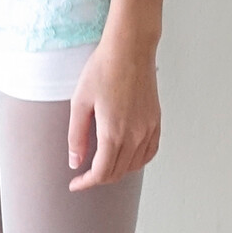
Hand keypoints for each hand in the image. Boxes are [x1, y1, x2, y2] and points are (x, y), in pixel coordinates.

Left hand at [66, 34, 160, 190]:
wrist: (130, 49)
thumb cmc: (103, 69)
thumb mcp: (80, 102)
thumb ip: (76, 136)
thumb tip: (75, 162)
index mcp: (113, 132)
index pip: (101, 173)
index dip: (86, 183)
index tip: (76, 183)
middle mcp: (135, 135)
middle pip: (118, 172)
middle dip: (99, 178)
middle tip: (84, 174)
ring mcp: (148, 129)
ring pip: (134, 166)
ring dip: (117, 171)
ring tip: (102, 165)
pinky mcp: (156, 121)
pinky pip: (150, 152)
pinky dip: (137, 161)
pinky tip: (127, 157)